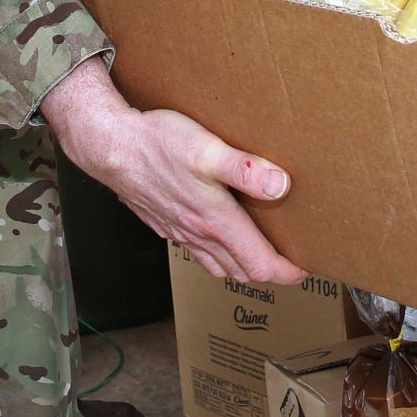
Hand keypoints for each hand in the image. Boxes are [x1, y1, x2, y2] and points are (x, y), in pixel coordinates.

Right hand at [39, 57, 304, 285]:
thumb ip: (246, 169)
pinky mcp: (166, 224)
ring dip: (244, 266)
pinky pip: (198, 253)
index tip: (307, 268)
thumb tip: (282, 186)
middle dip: (271, 272)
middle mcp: (199, 233)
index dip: (288, 272)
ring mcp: (180, 232)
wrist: (109, 146)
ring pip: (219, 266)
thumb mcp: (207, 150)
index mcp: (215, 221)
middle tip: (293, 262)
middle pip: (243, 271)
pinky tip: (220, 237)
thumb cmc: (157, 144)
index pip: (259, 265)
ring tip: (263, 254)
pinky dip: (218, 255)